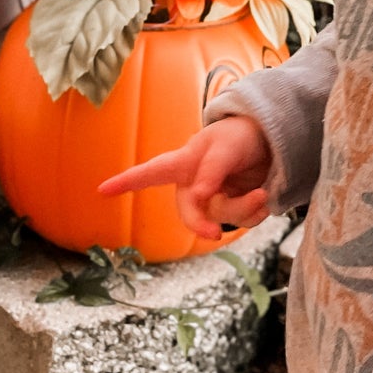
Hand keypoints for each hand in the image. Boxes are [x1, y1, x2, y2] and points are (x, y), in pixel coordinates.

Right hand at [96, 116, 272, 240]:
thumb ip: (212, 170)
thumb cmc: (238, 138)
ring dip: (243, 209)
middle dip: (201, 224)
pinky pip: (240, 222)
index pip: (151, 172)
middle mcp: (193, 185)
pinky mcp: (232, 208)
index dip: (127, 181)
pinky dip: (255, 214)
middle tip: (215, 234)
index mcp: (183, 162)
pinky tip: (263, 199)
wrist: (270, 143)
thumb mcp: (226, 147)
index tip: (102, 190)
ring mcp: (212, 199)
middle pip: (189, 213)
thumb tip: (198, 197)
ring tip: (261, 194)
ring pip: (220, 218)